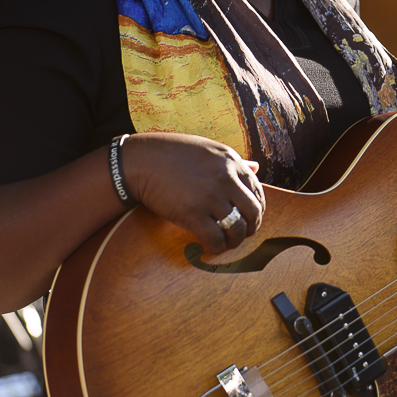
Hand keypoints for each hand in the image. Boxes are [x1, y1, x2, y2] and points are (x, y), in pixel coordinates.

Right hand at [122, 133, 264, 254]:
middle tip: (240, 234)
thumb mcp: (208, 149)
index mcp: (231, 161)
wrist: (139, 161)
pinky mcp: (192, 213)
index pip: (257, 191)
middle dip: (251, 228)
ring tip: (225, 242)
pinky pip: (215, 239)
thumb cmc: (172, 154)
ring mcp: (210, 196)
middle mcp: (225, 178)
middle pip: (253, 212)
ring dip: (234, 240)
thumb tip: (257, 167)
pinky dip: (216, 247)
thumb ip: (235, 161)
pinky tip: (209, 246)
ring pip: (237, 228)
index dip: (256, 209)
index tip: (248, 218)